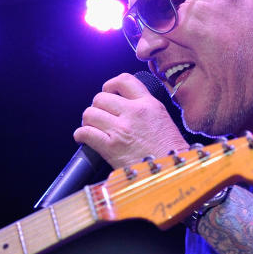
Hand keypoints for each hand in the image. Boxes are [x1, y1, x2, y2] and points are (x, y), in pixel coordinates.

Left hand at [72, 72, 188, 168]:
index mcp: (149, 104)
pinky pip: (86, 133)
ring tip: (93, 127)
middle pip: (101, 97)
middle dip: (97, 107)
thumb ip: (145, 109)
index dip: (111, 85)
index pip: (124, 80)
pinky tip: (84, 138)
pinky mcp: (111, 147)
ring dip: (88, 121)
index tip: (108, 92)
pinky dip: (81, 135)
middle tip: (100, 117)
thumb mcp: (163, 120)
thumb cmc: (170, 152)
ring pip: (90, 113)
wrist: (171, 173)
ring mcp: (121, 129)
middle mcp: (134, 112)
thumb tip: (124, 106)